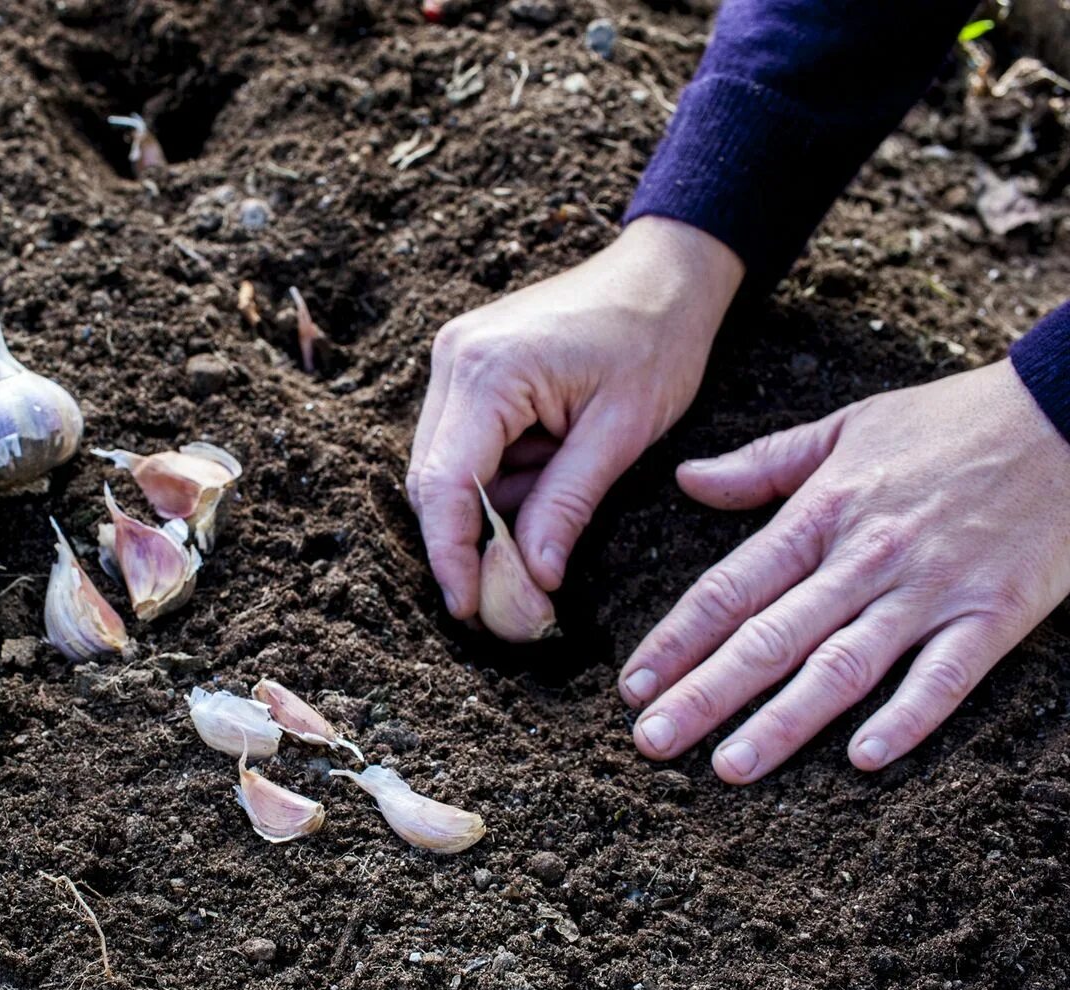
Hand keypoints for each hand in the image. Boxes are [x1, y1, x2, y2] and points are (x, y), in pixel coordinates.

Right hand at [407, 217, 744, 621]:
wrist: (665, 271)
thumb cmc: (656, 339)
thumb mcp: (622, 433)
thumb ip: (567, 505)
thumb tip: (535, 580)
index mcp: (489, 372)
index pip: (444, 485)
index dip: (451, 555)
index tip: (470, 609)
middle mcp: (454, 359)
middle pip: (431, 480)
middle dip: (467, 542)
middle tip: (509, 598)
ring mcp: (455, 359)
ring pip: (444, 467)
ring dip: (487, 510)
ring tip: (545, 528)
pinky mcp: (469, 367)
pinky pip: (464, 444)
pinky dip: (496, 480)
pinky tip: (542, 482)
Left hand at [621, 359, 1069, 782]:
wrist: (1068, 411)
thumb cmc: (950, 422)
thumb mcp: (846, 426)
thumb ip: (763, 463)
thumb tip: (686, 480)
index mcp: (822, 514)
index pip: (729, 588)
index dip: (676, 639)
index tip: (632, 685)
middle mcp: (865, 557)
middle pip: (769, 637)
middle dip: (704, 694)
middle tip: (650, 742)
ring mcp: (929, 590)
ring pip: (842, 666)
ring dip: (783, 721)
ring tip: (729, 767)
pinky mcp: (994, 614)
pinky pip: (945, 676)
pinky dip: (906, 718)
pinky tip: (862, 759)